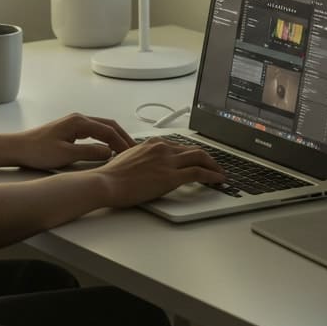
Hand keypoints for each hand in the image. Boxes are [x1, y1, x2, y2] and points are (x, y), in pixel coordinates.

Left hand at [13, 112, 137, 170]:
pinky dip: (105, 139)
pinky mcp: (70, 130)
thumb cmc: (36, 151)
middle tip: (135, 151)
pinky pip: (94, 132)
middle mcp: (78, 119)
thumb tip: (108, 153)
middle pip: (109, 125)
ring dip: (115, 138)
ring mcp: (74, 123)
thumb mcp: (65, 155)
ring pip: (102, 128)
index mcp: (78, 122)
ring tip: (125, 151)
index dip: (122, 143)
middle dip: (123, 137)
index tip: (132, 154)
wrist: (17, 148)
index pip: (108, 130)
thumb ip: (89, 153)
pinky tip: (108, 149)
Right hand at [94, 138, 225, 206]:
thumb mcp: (129, 158)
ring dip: (214, 165)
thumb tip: (150, 166)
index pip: (180, 145)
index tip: (197, 159)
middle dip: (208, 157)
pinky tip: (218, 180)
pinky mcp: (171, 176)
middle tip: (215, 166)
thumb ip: (144, 158)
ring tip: (220, 173)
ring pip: (200, 157)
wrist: (106, 183)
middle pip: (194, 149)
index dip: (192, 153)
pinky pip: (198, 173)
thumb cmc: (112, 175)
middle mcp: (162, 148)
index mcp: (153, 143)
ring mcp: (167, 161)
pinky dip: (212, 175)